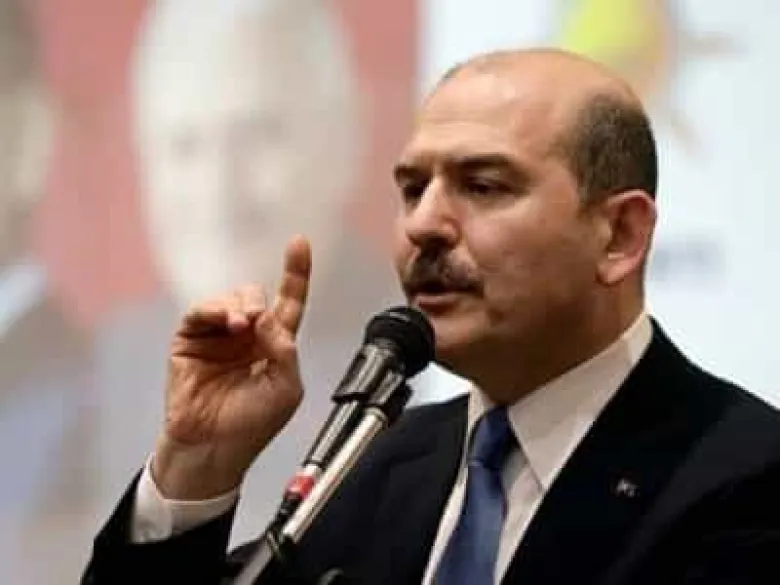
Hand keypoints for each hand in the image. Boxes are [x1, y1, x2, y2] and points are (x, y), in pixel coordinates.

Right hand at [151, 236, 311, 499]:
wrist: (214, 448)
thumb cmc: (252, 424)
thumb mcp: (286, 388)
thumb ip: (285, 349)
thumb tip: (267, 316)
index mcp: (274, 346)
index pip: (288, 302)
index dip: (295, 273)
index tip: (299, 243)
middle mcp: (246, 337)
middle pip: (255, 296)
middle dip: (258, 299)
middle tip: (257, 320)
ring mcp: (217, 338)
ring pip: (229, 299)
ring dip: (239, 305)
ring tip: (241, 326)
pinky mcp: (189, 342)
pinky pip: (201, 312)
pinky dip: (214, 310)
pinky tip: (225, 322)